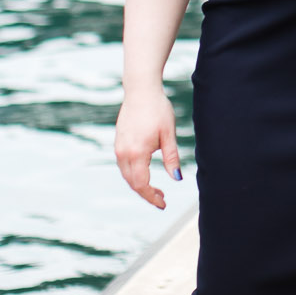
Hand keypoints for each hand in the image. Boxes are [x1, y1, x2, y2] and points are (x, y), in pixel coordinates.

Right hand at [114, 83, 182, 208]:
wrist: (141, 90)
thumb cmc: (158, 109)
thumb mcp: (169, 134)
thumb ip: (172, 158)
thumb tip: (177, 179)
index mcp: (137, 153)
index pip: (142, 184)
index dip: (152, 197)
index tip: (163, 204)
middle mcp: (123, 153)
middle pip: (132, 183)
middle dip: (146, 194)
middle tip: (162, 198)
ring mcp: (118, 148)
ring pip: (126, 175)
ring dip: (139, 185)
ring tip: (156, 189)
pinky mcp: (118, 143)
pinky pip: (124, 166)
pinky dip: (133, 174)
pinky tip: (145, 173)